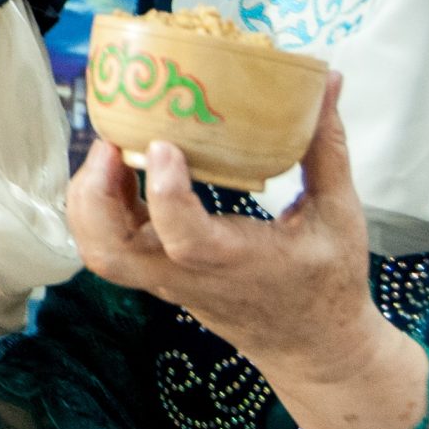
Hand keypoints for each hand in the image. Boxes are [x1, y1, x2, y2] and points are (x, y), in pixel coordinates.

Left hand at [69, 73, 381, 387]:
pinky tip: (121, 165)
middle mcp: (187, 276)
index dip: (164, 194)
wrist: (313, 348)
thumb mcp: (339, 214)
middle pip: (109, 253)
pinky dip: (100, 204)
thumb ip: (327, 147)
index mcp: (233, 263)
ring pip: (99, 251)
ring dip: (89, 198)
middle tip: (110, 142)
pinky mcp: (158, 274)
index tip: (162, 145)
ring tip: (110, 147)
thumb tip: (328, 81)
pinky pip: (110, 243)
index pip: (183, 240)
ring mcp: (165, 279)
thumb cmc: (329, 282)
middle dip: (94, 195)